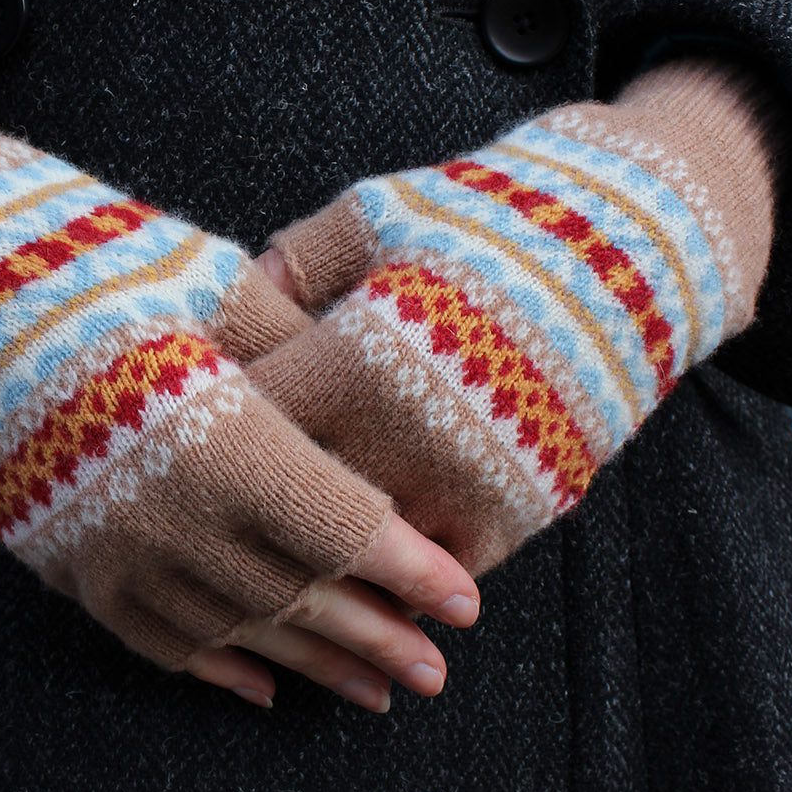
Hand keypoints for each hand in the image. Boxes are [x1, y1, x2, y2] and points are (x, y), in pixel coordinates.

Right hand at [0, 81, 479, 687]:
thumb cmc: (104, 269)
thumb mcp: (217, 285)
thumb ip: (302, 351)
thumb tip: (375, 403)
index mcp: (222, 440)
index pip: (341, 528)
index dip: (409, 569)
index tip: (466, 601)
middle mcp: (171, 514)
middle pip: (299, 595)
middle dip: (377, 636)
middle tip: (437, 672)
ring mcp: (113, 551)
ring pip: (235, 631)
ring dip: (310, 666)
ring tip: (374, 693)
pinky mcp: (70, 564)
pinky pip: (155, 638)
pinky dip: (216, 667)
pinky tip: (263, 689)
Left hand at [246, 64, 767, 579]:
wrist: (631, 250)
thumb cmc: (489, 218)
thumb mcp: (380, 216)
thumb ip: (295, 262)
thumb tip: (230, 298)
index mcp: (356, 363)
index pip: (244, 425)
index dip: (196, 433)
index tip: (160, 438)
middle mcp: (404, 440)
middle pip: (290, 509)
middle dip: (239, 515)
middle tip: (195, 523)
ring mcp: (465, 485)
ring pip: (359, 557)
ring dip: (313, 566)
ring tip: (259, 574)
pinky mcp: (517, 510)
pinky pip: (435, 565)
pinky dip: (397, 572)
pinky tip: (361, 575)